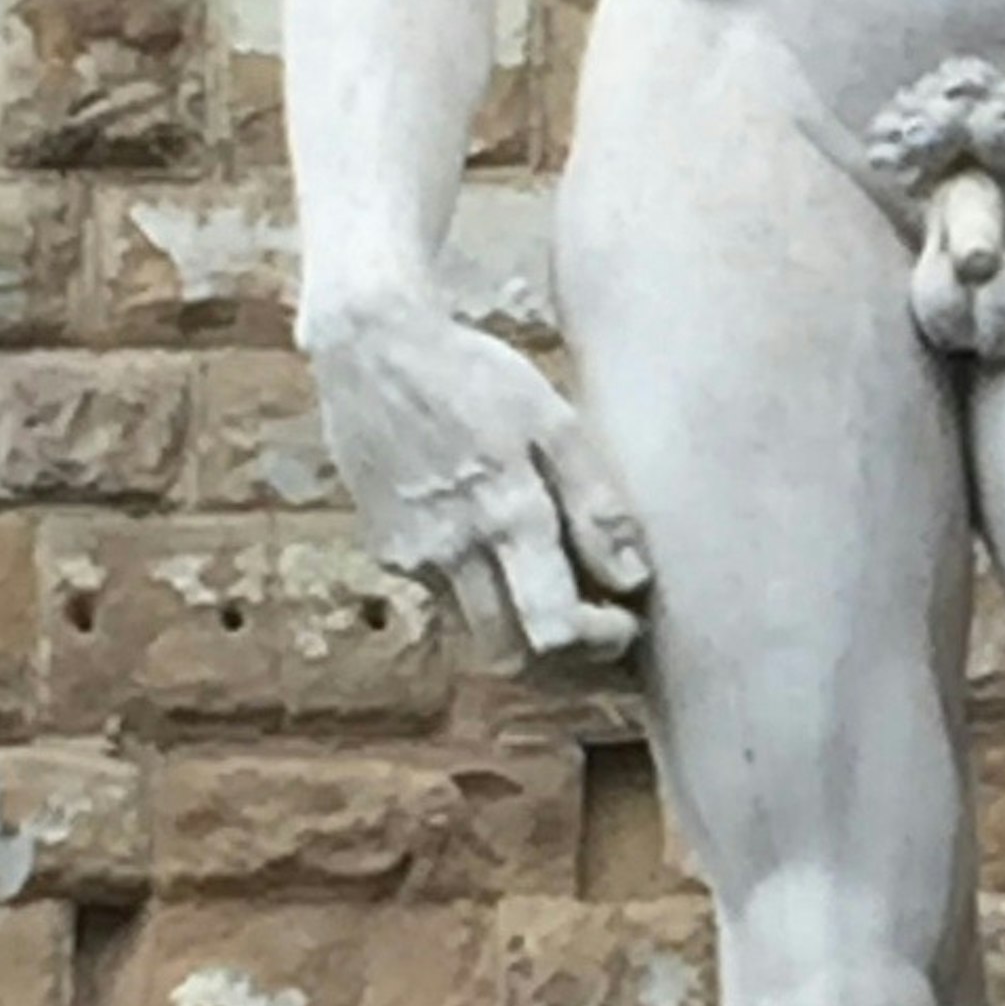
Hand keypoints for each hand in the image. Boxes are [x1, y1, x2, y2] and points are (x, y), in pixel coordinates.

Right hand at [304, 296, 648, 666]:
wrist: (371, 348)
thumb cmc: (474, 375)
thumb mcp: (553, 422)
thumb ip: (594, 504)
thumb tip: (634, 578)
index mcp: (506, 517)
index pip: (552, 630)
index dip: (597, 644)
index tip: (624, 621)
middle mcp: (453, 552)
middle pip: (510, 655)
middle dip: (559, 656)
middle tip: (596, 621)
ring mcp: (411, 557)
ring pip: (474, 632)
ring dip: (519, 628)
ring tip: (556, 583)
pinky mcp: (386, 551)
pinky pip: (444, 598)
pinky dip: (481, 592)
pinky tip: (500, 547)